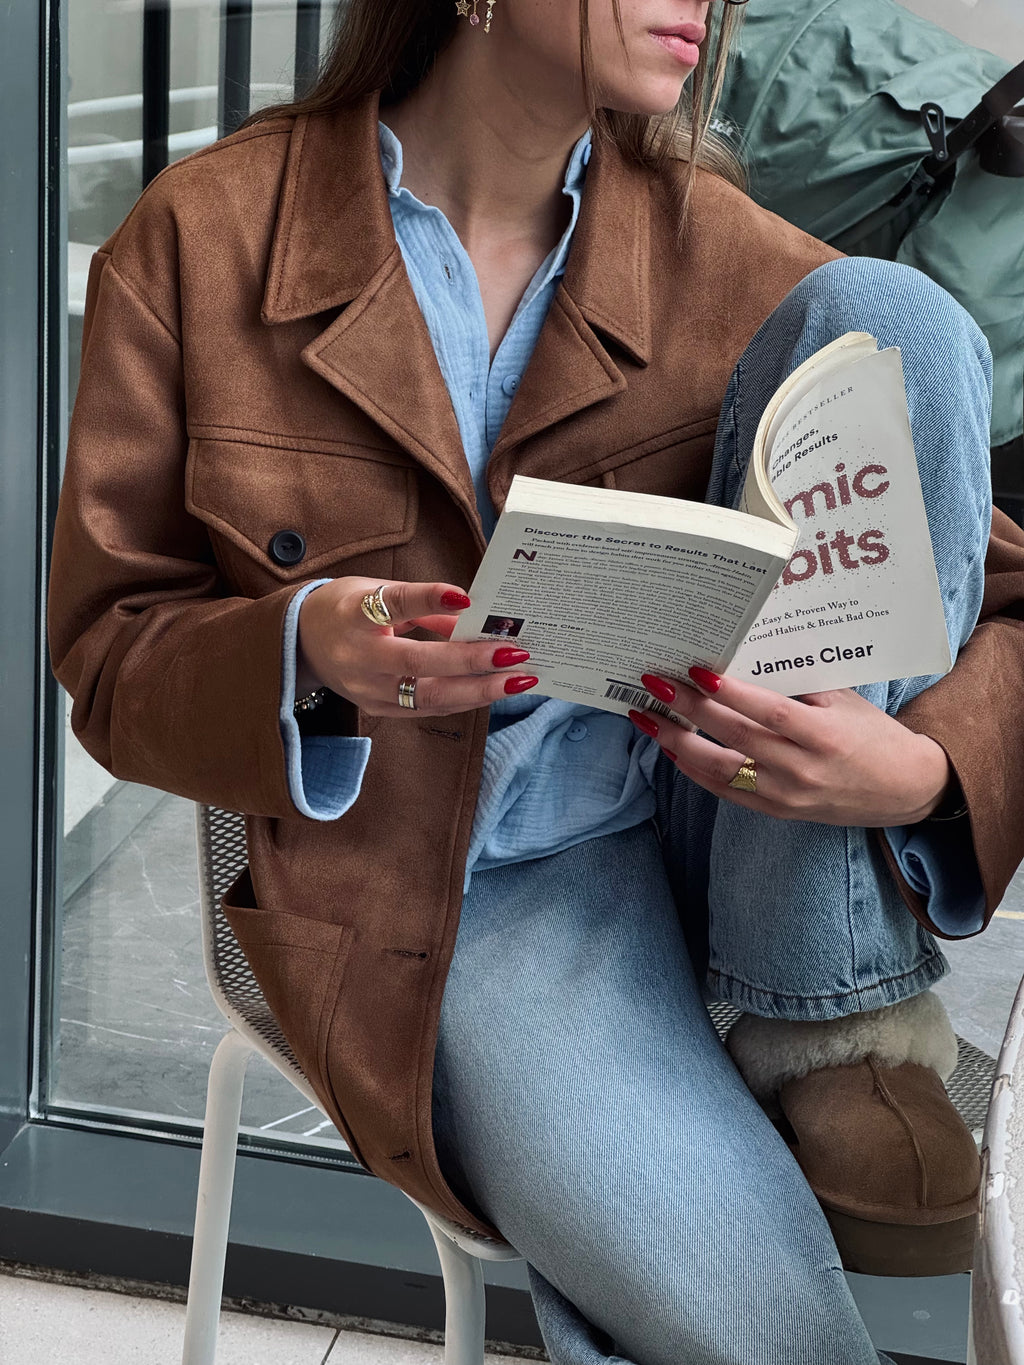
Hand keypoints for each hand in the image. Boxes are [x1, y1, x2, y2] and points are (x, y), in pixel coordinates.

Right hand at [297, 578, 537, 716]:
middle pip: (418, 662)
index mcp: (353, 615)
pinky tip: (492, 691)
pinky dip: (462, 700)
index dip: (428, 600)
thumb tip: (469, 617)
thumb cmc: (346, 610)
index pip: (393, 604)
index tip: (465, 597)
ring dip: (477, 690)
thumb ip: (421, 605)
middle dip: (471, 661)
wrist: (301, 645)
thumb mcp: (375, 591)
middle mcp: (359, 657)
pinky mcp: (377, 709)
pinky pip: (426, 708)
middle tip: (514, 654)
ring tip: (517, 680)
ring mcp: (367, 689)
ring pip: (428, 695)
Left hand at [631, 667, 951, 826]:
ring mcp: (787, 794)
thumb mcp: (844, 701)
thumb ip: (798, 684)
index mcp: (823, 735)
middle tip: (655, 683)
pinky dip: (694, 770)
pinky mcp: (778, 811)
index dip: (730, 692)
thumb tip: (743, 656)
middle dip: (689, 709)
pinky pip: (726, 791)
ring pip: (720, 768)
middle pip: (735, 736)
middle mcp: (802, 768)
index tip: (696, 670)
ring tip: (647, 718)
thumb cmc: (872, 734)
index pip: (768, 711)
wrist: (904, 789)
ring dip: (677, 742)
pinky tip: (670, 748)